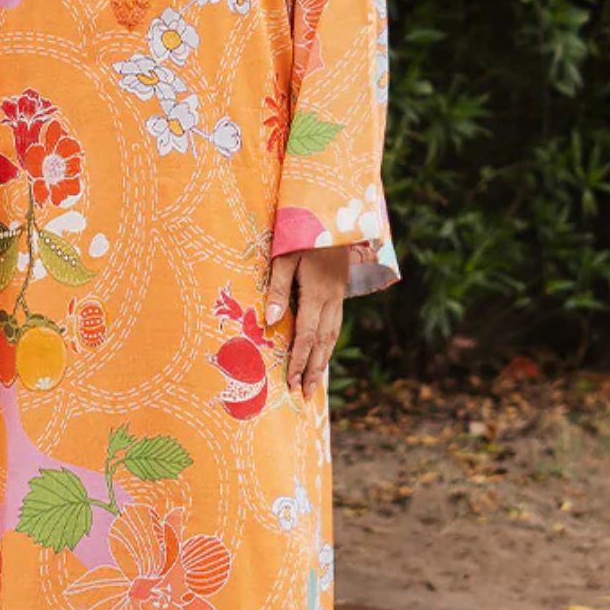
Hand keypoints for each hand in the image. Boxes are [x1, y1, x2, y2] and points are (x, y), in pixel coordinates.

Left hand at [265, 244, 347, 400]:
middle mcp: (331, 298)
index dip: (298, 361)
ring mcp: (338, 294)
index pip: (306, 335)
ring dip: (323, 361)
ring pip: (333, 335)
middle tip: (304, 396)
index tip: (290, 383)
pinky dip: (328, 344)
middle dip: (312, 370)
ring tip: (314, 383)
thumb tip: (270, 322)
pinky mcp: (339, 290)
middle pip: (323, 342)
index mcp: (316, 291)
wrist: (332, 213)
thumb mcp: (284, 257)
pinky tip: (322, 353)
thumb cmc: (301, 233)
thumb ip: (276, 289)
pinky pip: (335, 324)